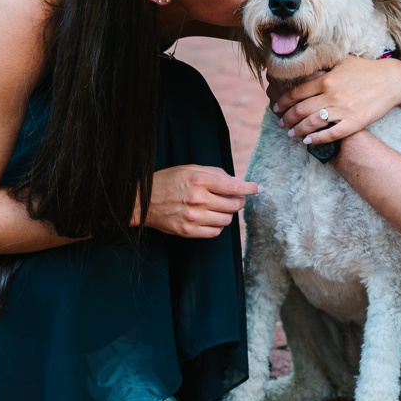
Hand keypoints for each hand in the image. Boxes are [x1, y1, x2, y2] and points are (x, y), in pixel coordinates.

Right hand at [143, 165, 260, 237]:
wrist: (143, 202)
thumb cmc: (168, 182)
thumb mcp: (189, 169)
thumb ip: (215, 173)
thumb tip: (237, 181)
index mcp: (199, 180)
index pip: (233, 186)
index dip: (249, 188)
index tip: (258, 188)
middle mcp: (198, 199)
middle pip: (233, 205)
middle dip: (238, 201)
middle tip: (233, 198)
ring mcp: (193, 217)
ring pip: (227, 220)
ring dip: (227, 214)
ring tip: (217, 208)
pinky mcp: (188, 231)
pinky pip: (215, 232)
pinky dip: (217, 225)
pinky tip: (210, 218)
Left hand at [269, 56, 400, 144]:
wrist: (392, 80)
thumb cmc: (366, 69)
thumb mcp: (341, 62)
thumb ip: (322, 69)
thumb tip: (304, 74)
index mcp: (326, 79)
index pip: (296, 93)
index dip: (283, 102)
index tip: (276, 107)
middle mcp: (331, 94)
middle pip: (300, 110)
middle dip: (287, 118)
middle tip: (281, 123)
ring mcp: (343, 109)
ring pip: (311, 124)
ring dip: (297, 130)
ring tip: (291, 134)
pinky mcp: (354, 122)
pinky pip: (331, 134)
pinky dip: (317, 139)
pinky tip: (308, 142)